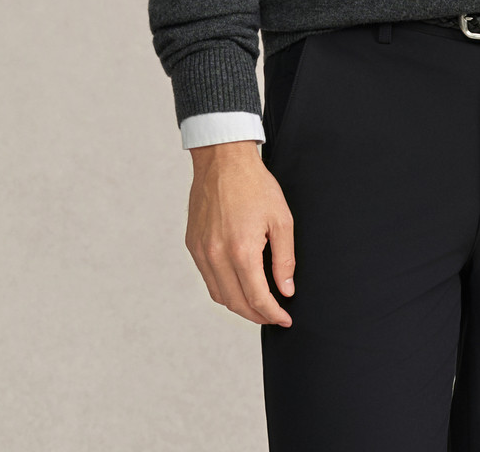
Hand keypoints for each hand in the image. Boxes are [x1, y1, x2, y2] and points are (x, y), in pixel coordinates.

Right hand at [185, 140, 296, 326]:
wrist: (223, 160)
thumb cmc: (255, 185)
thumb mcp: (281, 219)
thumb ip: (284, 259)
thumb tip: (286, 289)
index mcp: (241, 250)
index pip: (257, 298)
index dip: (273, 314)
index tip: (285, 319)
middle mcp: (216, 255)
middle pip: (236, 303)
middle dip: (257, 315)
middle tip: (274, 315)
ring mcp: (201, 251)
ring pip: (219, 295)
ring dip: (239, 305)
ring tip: (258, 303)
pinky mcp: (193, 245)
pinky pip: (208, 278)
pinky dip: (223, 288)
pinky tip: (238, 282)